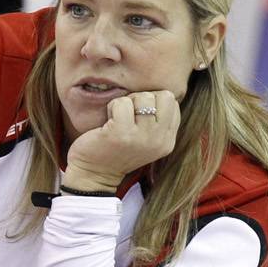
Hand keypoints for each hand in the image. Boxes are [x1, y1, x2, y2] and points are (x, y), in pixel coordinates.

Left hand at [64, 90, 179, 192]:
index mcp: (167, 141)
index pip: (173, 103)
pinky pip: (122, 103)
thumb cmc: (117, 150)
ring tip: (118, 119)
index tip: (139, 116)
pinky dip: (112, 107)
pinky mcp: (121, 134)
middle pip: (164, 96)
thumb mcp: (146, 139)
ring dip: (127, 102)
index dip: (154, 101)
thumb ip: (157, 120)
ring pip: (144, 97)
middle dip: (143, 99)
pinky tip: (107, 122)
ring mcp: (141, 138)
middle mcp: (159, 141)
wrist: (94, 174)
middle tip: (129, 114)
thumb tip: (160, 92)